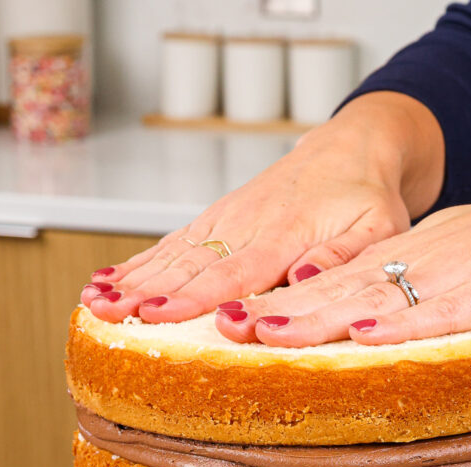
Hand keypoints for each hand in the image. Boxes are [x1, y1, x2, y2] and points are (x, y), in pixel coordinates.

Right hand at [81, 93, 443, 323]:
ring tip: (93, 301)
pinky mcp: (215, 222)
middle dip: (145, 291)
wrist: (351, 148)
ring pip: (171, 254)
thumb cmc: (367, 197)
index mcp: (285, 233)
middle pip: (190, 264)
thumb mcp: (376, 228)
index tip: (160, 313)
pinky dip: (137, 263)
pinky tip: (106, 281)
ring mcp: (225, 221)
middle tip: (107, 313)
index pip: (235, 270)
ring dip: (130, 279)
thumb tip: (304, 276)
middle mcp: (246, 225)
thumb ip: (342, 254)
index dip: (195, 296)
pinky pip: (171, 244)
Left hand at [215, 169, 470, 346]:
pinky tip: (363, 334)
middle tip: (222, 325)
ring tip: (266, 331)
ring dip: (317, 316)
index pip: (332, 281)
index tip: (234, 318)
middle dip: (278, 309)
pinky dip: (399, 323)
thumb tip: (373, 328)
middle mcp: (417, 261)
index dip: (282, 300)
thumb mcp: (457, 264)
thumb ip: (415, 295)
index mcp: (408, 257)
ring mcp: (450, 274)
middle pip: (336, 288)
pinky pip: (438, 310)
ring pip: (372, 297)